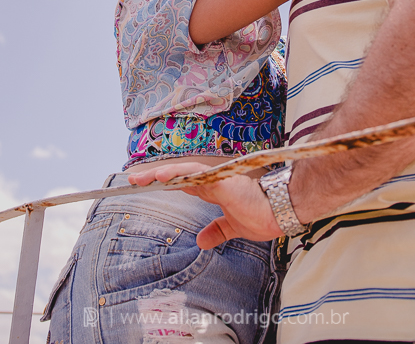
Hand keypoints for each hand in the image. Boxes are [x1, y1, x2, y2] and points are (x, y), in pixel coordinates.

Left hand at [128, 164, 282, 248]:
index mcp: (213, 191)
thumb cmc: (263, 216)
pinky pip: (194, 174)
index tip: (146, 186)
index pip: (184, 184)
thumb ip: (216, 231)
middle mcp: (211, 182)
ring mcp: (215, 179)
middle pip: (177, 176)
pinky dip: (177, 174)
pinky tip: (161, 176)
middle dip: (154, 177)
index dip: (165, 183)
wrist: (282, 212)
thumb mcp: (233, 229)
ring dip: (159, 174)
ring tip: (139, 178)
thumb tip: (201, 241)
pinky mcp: (220, 180)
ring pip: (181, 172)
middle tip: (133, 180)